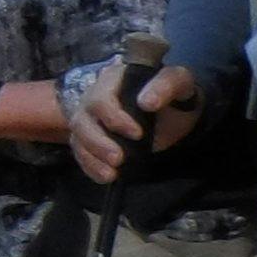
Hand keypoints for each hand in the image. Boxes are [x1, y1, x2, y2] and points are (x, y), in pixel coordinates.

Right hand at [69, 59, 203, 184]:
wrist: (176, 112)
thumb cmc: (174, 95)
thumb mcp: (179, 83)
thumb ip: (166, 85)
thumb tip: (146, 102)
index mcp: (112, 80)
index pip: (101, 99)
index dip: (113, 118)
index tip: (138, 134)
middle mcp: (93, 98)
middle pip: (82, 121)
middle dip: (98, 143)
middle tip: (119, 159)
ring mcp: (89, 119)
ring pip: (78, 138)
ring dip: (92, 158)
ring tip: (112, 173)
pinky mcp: (91, 139)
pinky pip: (81, 153)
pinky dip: (91, 167)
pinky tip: (107, 177)